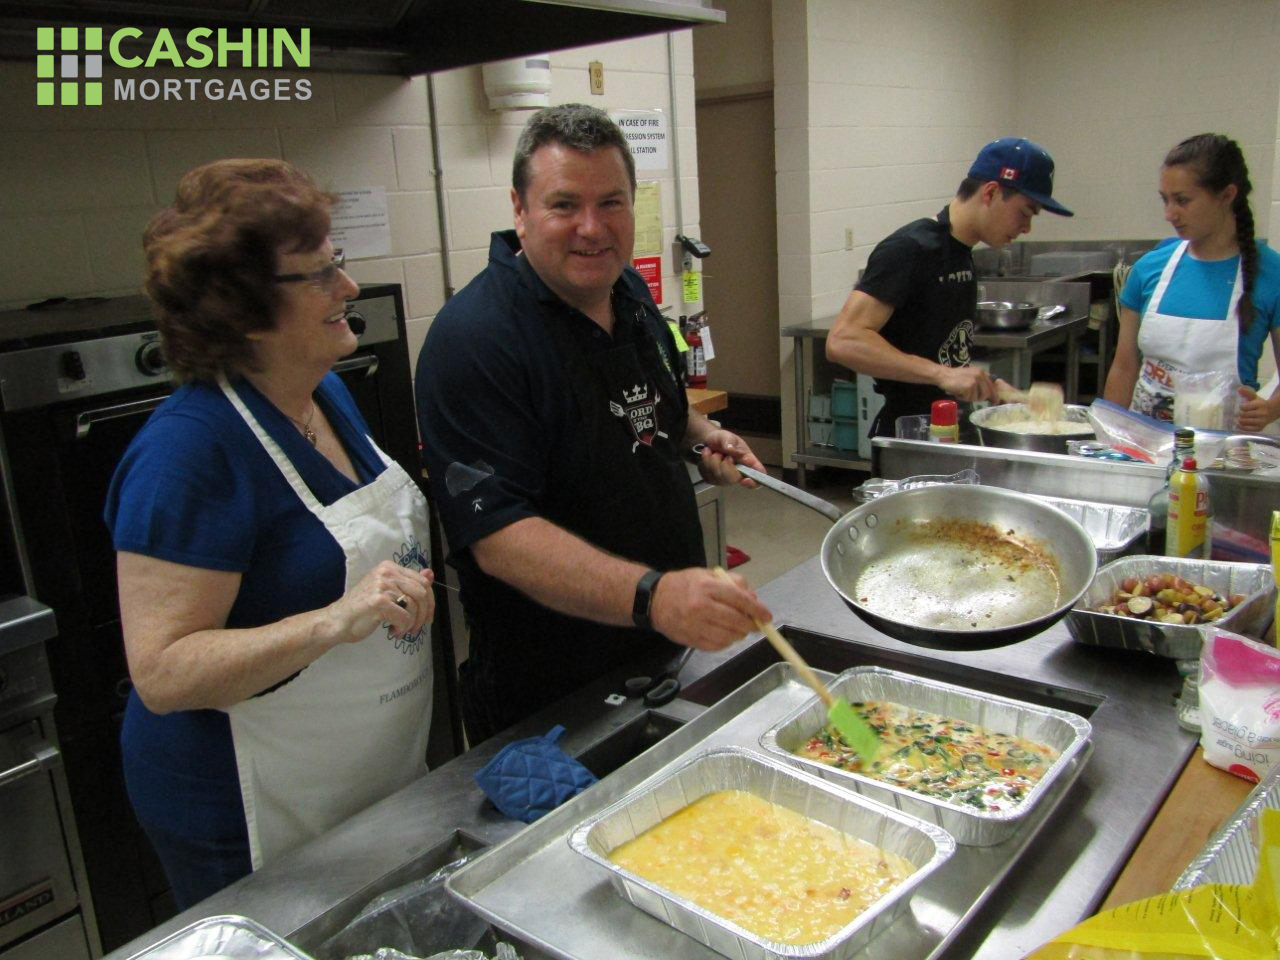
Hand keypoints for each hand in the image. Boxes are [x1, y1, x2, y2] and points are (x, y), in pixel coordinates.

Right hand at [324, 560, 434, 643]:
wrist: (337, 621)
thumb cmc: (362, 609)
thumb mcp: (387, 592)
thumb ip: (407, 583)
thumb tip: (430, 574)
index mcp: (389, 567)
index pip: (422, 581)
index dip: (430, 602)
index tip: (427, 617)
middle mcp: (386, 572)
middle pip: (422, 593)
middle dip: (423, 615)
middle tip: (415, 628)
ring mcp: (382, 585)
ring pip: (414, 607)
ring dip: (411, 624)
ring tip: (399, 630)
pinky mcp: (379, 601)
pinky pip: (404, 617)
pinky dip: (402, 628)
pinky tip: (392, 631)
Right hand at [649, 568, 771, 650]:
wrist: (654, 600)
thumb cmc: (684, 585)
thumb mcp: (707, 575)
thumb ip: (733, 583)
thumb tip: (754, 600)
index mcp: (707, 587)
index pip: (739, 600)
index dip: (757, 610)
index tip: (767, 617)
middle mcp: (701, 607)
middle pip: (736, 621)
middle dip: (751, 625)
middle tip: (755, 625)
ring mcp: (695, 625)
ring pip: (729, 637)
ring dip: (739, 635)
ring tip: (739, 629)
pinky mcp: (690, 639)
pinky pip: (716, 646)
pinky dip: (726, 642)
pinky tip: (725, 635)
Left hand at [695, 429, 763, 486]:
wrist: (707, 441)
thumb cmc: (722, 439)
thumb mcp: (726, 435)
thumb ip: (729, 441)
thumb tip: (733, 450)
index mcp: (749, 460)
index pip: (758, 475)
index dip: (754, 481)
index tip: (745, 479)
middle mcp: (739, 472)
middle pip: (734, 479)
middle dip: (724, 466)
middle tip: (720, 454)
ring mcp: (726, 478)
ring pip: (719, 478)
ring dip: (713, 462)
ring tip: (713, 452)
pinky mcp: (714, 479)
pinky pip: (708, 476)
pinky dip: (705, 464)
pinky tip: (707, 456)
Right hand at [936, 365, 995, 401]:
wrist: (943, 375)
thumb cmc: (955, 378)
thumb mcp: (970, 376)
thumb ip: (980, 382)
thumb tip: (988, 394)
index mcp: (982, 372)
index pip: (992, 385)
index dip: (994, 395)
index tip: (995, 402)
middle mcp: (980, 375)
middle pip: (986, 393)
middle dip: (979, 398)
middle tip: (969, 397)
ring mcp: (975, 380)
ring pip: (977, 397)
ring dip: (968, 397)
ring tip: (961, 392)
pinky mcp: (969, 386)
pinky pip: (969, 398)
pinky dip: (963, 398)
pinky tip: (958, 392)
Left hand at [1236, 386, 1276, 432]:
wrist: (1271, 412)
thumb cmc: (1260, 404)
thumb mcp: (1254, 397)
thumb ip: (1247, 393)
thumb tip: (1239, 389)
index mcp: (1261, 405)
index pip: (1244, 407)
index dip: (1241, 407)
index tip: (1242, 406)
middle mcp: (1262, 414)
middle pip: (1243, 415)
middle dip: (1239, 414)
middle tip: (1238, 413)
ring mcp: (1261, 422)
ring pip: (1244, 422)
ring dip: (1239, 421)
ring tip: (1237, 419)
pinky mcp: (1259, 428)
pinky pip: (1247, 429)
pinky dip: (1241, 427)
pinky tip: (1239, 424)